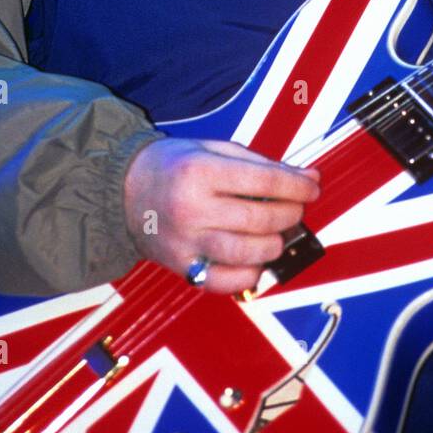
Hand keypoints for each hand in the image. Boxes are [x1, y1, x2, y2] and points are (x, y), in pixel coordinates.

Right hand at [123, 137, 320, 293]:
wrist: (121, 190)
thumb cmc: (171, 165)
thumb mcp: (212, 149)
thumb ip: (261, 163)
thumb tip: (308, 178)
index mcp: (200, 171)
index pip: (265, 181)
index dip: (297, 187)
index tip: (311, 188)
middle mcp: (192, 208)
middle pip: (261, 218)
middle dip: (290, 214)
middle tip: (294, 209)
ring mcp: (186, 242)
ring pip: (249, 253)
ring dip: (275, 244)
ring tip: (275, 233)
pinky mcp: (181, 268)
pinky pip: (225, 283)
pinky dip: (249, 274)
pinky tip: (254, 258)